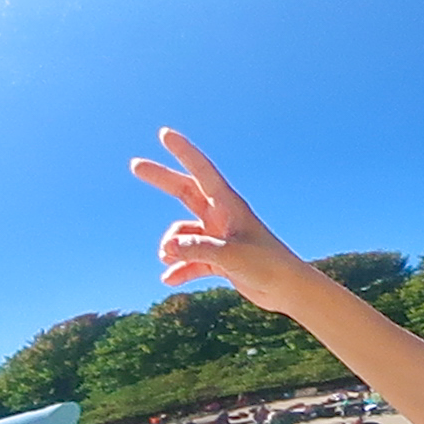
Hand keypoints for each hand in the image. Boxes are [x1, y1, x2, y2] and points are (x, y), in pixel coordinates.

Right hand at [130, 129, 324, 323]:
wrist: (288, 290)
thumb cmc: (267, 266)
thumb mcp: (231, 256)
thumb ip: (198, 250)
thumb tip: (166, 249)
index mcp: (229, 206)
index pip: (202, 171)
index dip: (183, 152)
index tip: (164, 134)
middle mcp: (222, 217)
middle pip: (184, 191)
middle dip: (161, 179)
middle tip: (135, 165)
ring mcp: (219, 237)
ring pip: (183, 234)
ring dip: (172, 247)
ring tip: (168, 261)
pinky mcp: (220, 258)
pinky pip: (192, 260)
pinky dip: (181, 269)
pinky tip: (170, 280)